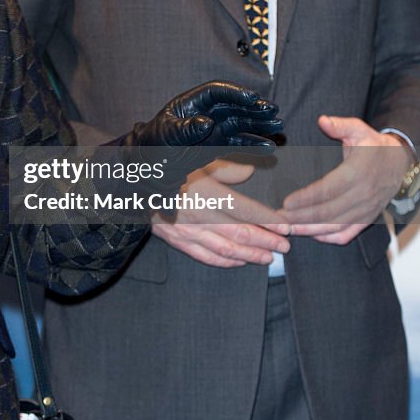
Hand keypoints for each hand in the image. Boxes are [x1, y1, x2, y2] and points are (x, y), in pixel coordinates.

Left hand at [122, 81, 282, 185]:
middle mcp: (205, 112)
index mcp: (190, 103)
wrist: (148, 166)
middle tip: (273, 111)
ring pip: (240, 122)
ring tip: (278, 127)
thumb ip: (185, 129)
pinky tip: (269, 146)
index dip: (235, 93)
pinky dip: (253, 144)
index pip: (217, 92)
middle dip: (254, 108)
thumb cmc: (153, 145)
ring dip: (259, 124)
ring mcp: (212, 128)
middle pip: (234, 106)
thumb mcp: (166, 135)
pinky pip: (238, 142)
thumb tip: (206, 123)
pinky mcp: (216, 144)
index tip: (252, 98)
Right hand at [151, 159, 290, 267]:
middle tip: (285, 247)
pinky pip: (205, 256)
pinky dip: (225, 261)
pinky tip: (239, 262)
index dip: (268, 220)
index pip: (245, 210)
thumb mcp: (197, 158)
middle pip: (239, 232)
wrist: (133, 181)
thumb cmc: (168, 166)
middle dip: (266, 241)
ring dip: (250, 255)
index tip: (286, 227)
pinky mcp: (176, 240)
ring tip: (269, 258)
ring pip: (225, 248)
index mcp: (206, 191)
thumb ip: (226, 167)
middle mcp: (198, 213)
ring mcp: (187, 230)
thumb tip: (250, 172)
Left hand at [282, 115, 410, 244]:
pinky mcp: (367, 218)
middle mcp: (362, 195)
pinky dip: (330, 237)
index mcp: (357, 173)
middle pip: (328, 212)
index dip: (307, 198)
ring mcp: (366, 209)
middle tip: (278, 219)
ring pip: (335, 226)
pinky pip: (348, 233)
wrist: (399, 163)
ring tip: (288, 229)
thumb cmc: (373, 146)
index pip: (328, 190)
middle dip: (301, 218)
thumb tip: (322, 120)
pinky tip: (312, 234)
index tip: (286, 203)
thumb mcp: (359, 130)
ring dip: (310, 230)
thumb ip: (340, 125)